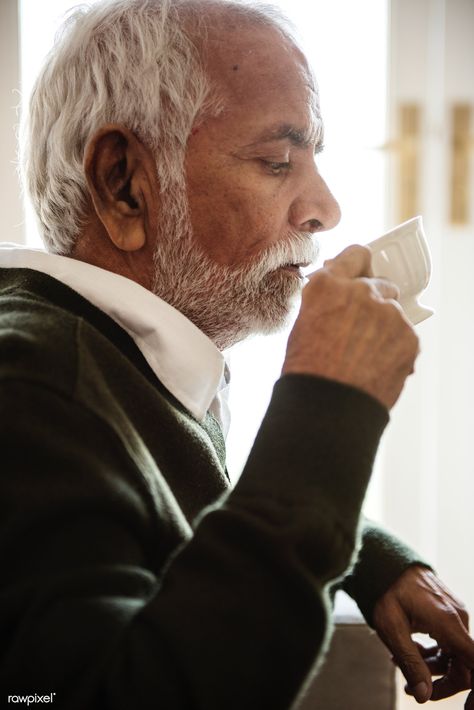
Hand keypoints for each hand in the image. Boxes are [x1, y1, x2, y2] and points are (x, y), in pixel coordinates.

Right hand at [283, 245, 418, 408]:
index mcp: (327, 285)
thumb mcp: (304, 325)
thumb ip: (327, 302)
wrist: (328, 406)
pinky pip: (405, 336)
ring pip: (394, 313)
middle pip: (380, 284)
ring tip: (365, 357)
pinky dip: (395, 349)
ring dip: (385, 328)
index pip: (356, 255)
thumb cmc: (308, 371)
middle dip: (375, 302)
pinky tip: (376, 367)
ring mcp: (388, 313)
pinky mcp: (409, 336)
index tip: (362, 275)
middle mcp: (360, 291)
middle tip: (361, 329)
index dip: (359, 266)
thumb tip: (341, 295)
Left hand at [372, 565, 473, 703]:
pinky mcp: (448, 613)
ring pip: (454, 654)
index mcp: (448, 623)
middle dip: (441, 682)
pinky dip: (432, 652)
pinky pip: (448, 641)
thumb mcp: (391, 628)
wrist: (385, 561)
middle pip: (464, 665)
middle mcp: (458, 618)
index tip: (468, 709)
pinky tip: (409, 651)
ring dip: (432, 666)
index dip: (473, 691)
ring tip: (399, 664)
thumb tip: (423, 696)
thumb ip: (410, 662)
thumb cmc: (386, 590)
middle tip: (411, 689)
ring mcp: (454, 615)